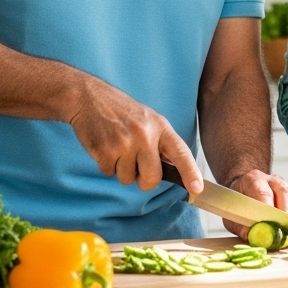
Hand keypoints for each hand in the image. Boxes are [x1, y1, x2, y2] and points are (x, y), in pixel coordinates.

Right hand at [66, 77, 202, 194]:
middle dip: (144, 180)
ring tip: (117, 148)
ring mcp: (125, 144)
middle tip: (136, 165)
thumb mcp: (149, 120)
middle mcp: (145, 135)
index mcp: (160, 127)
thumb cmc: (122, 112)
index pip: (181, 153)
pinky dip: (106, 166)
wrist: (90, 98)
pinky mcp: (106, 151)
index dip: (190, 172)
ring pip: (128, 179)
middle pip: (152, 178)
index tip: (197, 189)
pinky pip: (109, 174)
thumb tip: (172, 171)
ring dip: (121, 170)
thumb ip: (160, 143)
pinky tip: (105, 147)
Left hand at [225, 171, 287, 244]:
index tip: (270, 225)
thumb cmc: (241, 205)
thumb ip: (242, 226)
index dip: (268, 209)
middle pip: (286, 193)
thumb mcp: (233, 214)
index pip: (264, 192)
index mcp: (254, 180)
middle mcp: (274, 181)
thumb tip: (255, 237)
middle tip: (286, 235)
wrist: (246, 192)